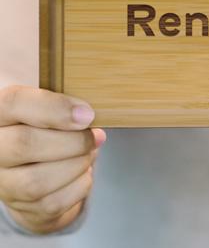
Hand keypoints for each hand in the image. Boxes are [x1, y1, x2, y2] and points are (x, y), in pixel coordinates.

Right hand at [0, 85, 105, 233]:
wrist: (40, 163)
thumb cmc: (50, 126)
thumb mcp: (53, 105)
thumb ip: (64, 104)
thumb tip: (85, 115)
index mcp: (1, 112)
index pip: (15, 103)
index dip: (55, 108)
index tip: (87, 115)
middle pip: (25, 144)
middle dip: (73, 141)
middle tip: (96, 136)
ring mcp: (2, 183)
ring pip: (37, 181)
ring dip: (77, 165)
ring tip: (89, 153)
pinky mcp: (21, 209)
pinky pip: (53, 203)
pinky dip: (79, 185)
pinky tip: (83, 172)